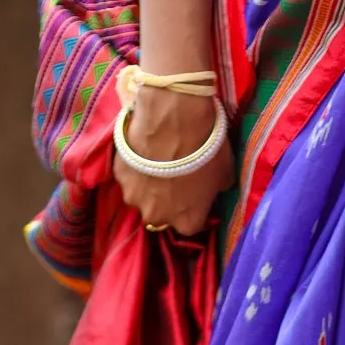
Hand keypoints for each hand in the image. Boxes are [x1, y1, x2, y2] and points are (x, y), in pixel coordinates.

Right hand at [113, 89, 234, 234]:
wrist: (173, 120)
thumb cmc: (205, 150)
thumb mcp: (225, 174)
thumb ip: (217, 188)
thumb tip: (216, 187)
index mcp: (187, 223)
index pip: (192, 223)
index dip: (195, 207)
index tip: (197, 193)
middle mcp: (157, 217)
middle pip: (163, 214)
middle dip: (168, 200)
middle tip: (175, 175)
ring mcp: (134, 198)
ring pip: (142, 197)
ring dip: (149, 185)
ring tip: (157, 161)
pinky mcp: (119, 176)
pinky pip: (129, 176)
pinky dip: (135, 167)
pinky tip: (144, 150)